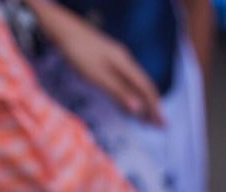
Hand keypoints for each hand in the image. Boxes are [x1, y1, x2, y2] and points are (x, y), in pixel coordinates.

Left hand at [27, 0, 162, 123]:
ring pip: (135, 84)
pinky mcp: (109, 61)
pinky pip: (125, 81)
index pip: (146, 88)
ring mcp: (117, 60)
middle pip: (144, 86)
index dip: (155, 107)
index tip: (162, 123)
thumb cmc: (78, 53)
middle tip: (158, 126)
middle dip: (153, 106)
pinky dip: (131, 95)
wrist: (63, 30)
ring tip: (147, 120)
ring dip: (142, 102)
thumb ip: (118, 91)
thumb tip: (137, 109)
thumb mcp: (98, 75)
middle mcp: (125, 61)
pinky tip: (129, 103)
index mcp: (125, 64)